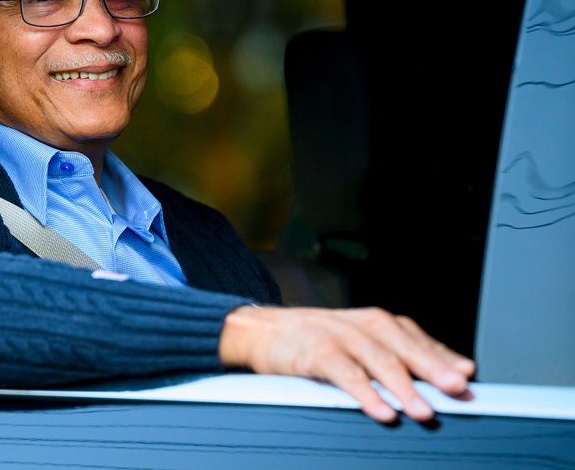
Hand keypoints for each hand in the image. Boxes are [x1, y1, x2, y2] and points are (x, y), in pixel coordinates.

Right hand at [218, 305, 474, 422]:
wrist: (264, 329)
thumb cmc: (319, 339)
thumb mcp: (362, 341)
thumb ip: (404, 354)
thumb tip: (456, 371)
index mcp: (379, 322)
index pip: (418, 339)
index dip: (444, 358)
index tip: (468, 378)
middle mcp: (363, 325)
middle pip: (403, 346)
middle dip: (433, 368)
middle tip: (457, 390)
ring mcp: (339, 336)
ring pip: (377, 359)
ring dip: (403, 386)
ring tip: (423, 410)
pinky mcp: (315, 351)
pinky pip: (344, 373)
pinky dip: (364, 392)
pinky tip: (381, 410)